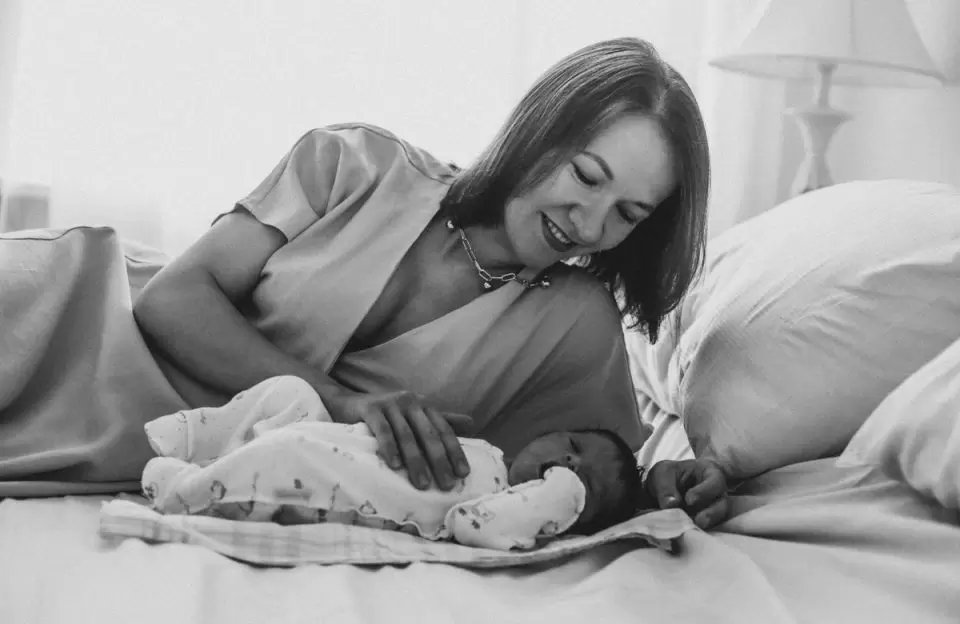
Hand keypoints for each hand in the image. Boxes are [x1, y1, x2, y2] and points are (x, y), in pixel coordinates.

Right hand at [325, 390, 473, 490]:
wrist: (348, 402)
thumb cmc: (387, 414)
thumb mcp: (415, 416)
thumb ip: (441, 420)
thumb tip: (472, 423)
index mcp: (424, 405)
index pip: (444, 430)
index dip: (454, 451)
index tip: (463, 474)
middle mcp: (410, 402)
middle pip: (428, 434)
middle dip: (439, 461)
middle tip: (446, 485)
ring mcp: (390, 403)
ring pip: (407, 435)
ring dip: (416, 461)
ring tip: (422, 484)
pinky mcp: (370, 408)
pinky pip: (382, 430)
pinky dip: (389, 447)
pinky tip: (395, 465)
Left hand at [645, 458, 729, 529]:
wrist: (665, 487)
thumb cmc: (669, 475)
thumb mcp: (664, 474)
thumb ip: (667, 488)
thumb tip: (671, 505)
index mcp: (710, 474)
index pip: (715, 482)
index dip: (704, 492)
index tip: (689, 500)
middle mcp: (716, 494)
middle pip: (722, 504)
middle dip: (711, 514)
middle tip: (698, 521)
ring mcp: (713, 510)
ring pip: (717, 519)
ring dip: (705, 525)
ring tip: (693, 530)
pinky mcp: (705, 523)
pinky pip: (707, 529)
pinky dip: (698, 532)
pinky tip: (687, 536)